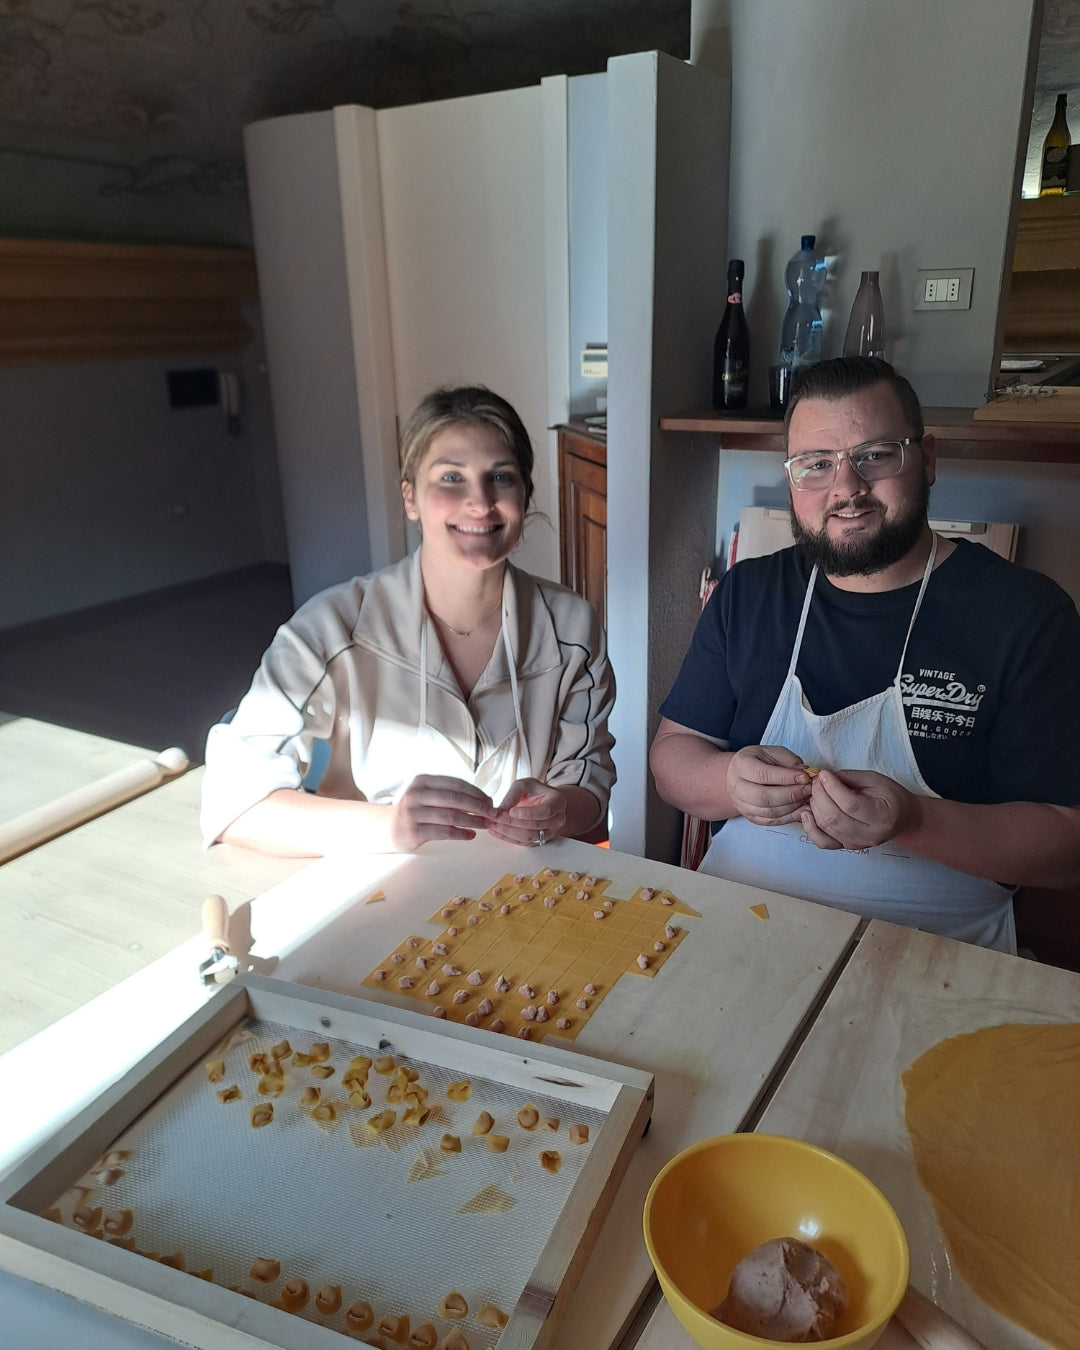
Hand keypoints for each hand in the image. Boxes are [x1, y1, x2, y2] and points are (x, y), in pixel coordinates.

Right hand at [389, 775, 494, 851]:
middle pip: (455, 799)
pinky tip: (471, 835)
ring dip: (473, 820)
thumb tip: (482, 799)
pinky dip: (461, 833)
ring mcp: (414, 813)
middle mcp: (416, 795)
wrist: (387, 828)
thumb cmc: (414, 810)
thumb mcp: (426, 794)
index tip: (490, 800)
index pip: (456, 784)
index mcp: (422, 781)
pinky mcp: (414, 832)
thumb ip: (447, 793)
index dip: (476, 792)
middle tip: (492, 813)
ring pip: (451, 816)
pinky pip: (444, 832)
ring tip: (486, 824)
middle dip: (478, 806)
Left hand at [488, 778, 567, 846]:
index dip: (528, 813)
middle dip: (512, 823)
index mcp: (557, 802)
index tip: (511, 811)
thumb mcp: (524, 785)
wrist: (541, 802)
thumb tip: (499, 810)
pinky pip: (523, 843)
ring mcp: (550, 832)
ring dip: (508, 832)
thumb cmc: (534, 791)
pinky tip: (495, 831)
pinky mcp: (539, 841)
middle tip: (494, 818)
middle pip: (535, 826)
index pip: (546, 811)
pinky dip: (508, 838)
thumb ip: (512, 795)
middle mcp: (557, 819)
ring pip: (529, 837)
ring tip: (492, 825)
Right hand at [726, 745, 813, 825]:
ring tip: (806, 798)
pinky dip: (789, 817)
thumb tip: (805, 774)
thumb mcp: (774, 752)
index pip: (762, 774)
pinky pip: (771, 821)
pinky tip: (801, 809)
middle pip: (763, 797)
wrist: (742, 775)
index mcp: (741, 765)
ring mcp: (741, 804)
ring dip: (792, 807)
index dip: (785, 777)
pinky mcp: (750, 816)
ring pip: (769, 812)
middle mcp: (737, 786)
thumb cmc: (760, 760)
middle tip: (808, 789)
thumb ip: (789, 761)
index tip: (805, 777)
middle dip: (790, 795)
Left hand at [799, 769, 920, 851]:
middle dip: (819, 795)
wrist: (902, 818)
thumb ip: (849, 777)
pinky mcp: (846, 847)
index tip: (823, 774)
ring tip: (814, 792)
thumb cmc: (890, 796)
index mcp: (880, 816)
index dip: (832, 787)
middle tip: (816, 781)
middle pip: (834, 817)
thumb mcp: (875, 780)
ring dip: (813, 807)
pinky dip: (810, 828)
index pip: (849, 804)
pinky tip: (806, 813)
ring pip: (826, 828)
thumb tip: (824, 776)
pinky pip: (823, 842)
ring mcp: (856, 843)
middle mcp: (868, 835)